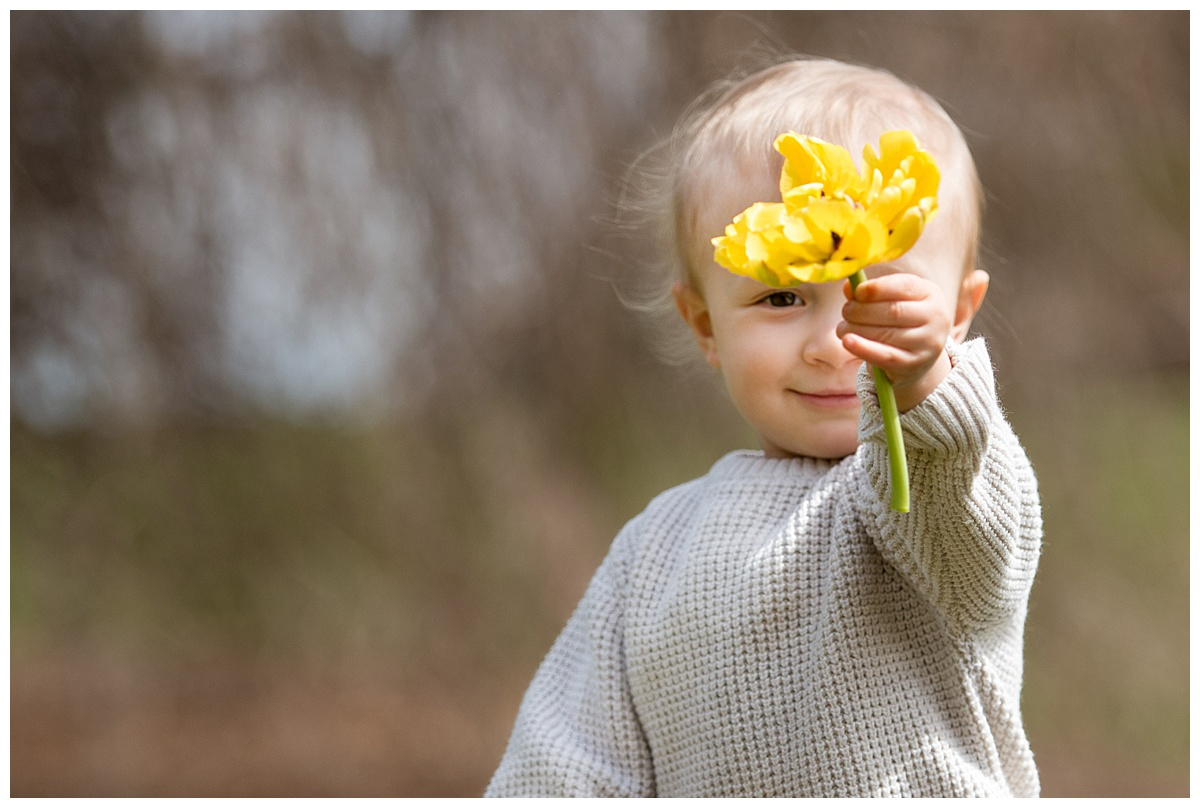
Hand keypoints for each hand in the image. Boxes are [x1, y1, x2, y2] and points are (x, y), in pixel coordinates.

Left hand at [837, 273, 952, 411]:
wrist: (917, 357)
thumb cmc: (900, 322)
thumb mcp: (891, 301)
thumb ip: (870, 293)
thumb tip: (848, 286)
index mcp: (930, 293)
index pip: (905, 286)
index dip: (878, 288)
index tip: (856, 291)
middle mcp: (936, 317)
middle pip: (894, 311)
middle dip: (862, 310)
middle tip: (845, 311)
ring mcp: (928, 342)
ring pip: (887, 334)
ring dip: (857, 329)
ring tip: (842, 328)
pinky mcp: (914, 364)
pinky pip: (885, 356)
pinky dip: (863, 349)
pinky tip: (847, 342)